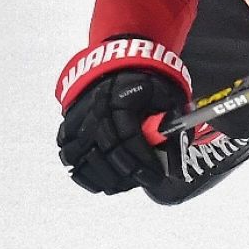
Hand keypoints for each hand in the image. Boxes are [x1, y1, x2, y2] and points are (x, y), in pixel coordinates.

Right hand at [58, 69, 187, 194]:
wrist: (118, 64)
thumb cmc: (147, 82)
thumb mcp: (167, 94)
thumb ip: (174, 122)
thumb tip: (179, 153)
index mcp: (121, 98)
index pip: (129, 136)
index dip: (143, 159)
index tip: (158, 174)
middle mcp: (95, 108)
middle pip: (106, 149)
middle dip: (128, 172)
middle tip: (147, 181)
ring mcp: (78, 118)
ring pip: (82, 156)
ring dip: (106, 176)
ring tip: (126, 184)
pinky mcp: (68, 126)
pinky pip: (68, 155)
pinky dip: (83, 173)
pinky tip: (103, 181)